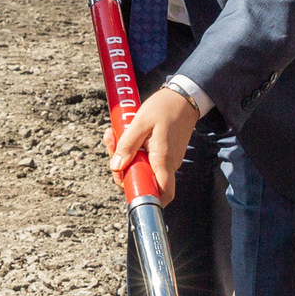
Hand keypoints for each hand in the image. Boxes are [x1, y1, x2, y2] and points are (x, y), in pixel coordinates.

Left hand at [105, 86, 197, 205]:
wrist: (183, 97)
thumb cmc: (164, 108)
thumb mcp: (140, 123)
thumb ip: (127, 146)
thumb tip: (116, 167)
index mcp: (163, 160)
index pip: (161, 194)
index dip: (145, 198)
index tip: (125, 182)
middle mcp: (168, 165)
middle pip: (143, 181)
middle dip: (122, 168)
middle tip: (111, 144)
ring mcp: (168, 161)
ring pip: (143, 169)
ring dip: (126, 156)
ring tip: (114, 134)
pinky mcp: (165, 154)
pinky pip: (147, 160)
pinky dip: (134, 151)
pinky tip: (126, 134)